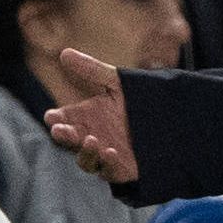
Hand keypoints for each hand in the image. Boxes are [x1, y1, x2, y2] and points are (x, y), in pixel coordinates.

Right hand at [45, 49, 139, 185]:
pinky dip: (106, 163)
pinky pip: (107, 171)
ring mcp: (103, 154)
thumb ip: (92, 70)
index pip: (62, 119)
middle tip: (59, 130)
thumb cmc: (137, 100)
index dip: (55, 119)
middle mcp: (90, 136)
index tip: (52, 116)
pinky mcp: (118, 169)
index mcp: (84, 116)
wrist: (169, 121)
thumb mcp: (116, 83)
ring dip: (84, 151)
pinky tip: (110, 152)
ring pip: (85, 159)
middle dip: (63, 135)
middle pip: (69, 140)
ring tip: (90, 139)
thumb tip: (64, 52)